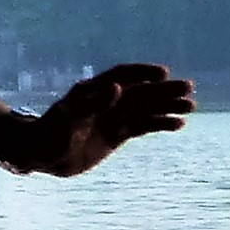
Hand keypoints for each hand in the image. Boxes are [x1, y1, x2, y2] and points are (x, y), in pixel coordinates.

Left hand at [17, 62, 195, 177]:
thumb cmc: (47, 135)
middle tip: (189, 89)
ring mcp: (112, 117)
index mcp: (93, 91)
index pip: (123, 76)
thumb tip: (118, 87)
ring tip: (191, 106)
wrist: (39, 156)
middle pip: (140, 92)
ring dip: (167, 107)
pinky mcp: (116, 135)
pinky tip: (177, 124)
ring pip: (145, 110)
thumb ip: (93, 104)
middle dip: (164, 91)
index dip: (143, 73)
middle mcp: (106, 101)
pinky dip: (159, 124)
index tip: (163, 74)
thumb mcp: (68, 120)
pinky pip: (142, 127)